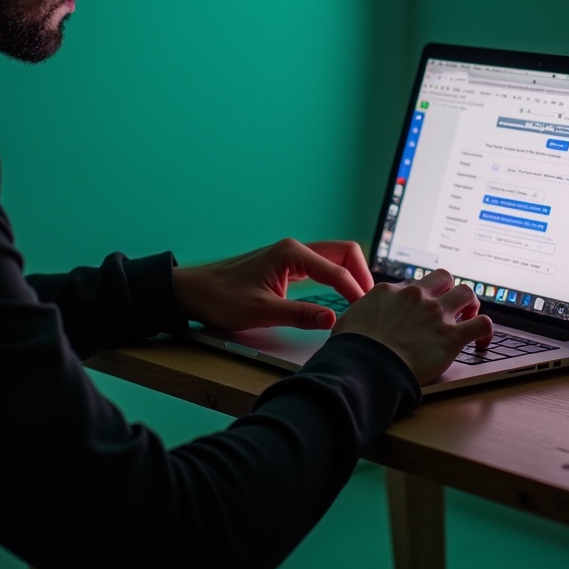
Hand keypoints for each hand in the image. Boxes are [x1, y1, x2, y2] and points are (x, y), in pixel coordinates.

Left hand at [172, 238, 373, 330]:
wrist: (196, 292)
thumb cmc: (223, 298)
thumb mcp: (262, 312)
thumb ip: (300, 315)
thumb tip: (334, 320)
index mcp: (291, 253)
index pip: (337, 270)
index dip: (355, 292)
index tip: (366, 313)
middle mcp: (295, 249)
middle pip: (344, 253)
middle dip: (361, 275)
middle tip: (371, 304)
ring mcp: (292, 256)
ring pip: (335, 258)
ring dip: (352, 275)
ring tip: (362, 303)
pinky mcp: (288, 266)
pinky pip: (323, 267)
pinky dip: (339, 278)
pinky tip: (343, 297)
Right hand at [331, 268, 492, 384]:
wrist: (366, 365)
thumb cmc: (353, 347)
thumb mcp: (349, 320)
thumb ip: (360, 314)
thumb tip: (357, 320)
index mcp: (392, 290)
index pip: (414, 284)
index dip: (420, 296)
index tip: (420, 309)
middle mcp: (417, 296)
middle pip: (445, 277)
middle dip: (449, 289)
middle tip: (449, 307)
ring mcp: (436, 314)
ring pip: (467, 292)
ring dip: (470, 304)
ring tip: (468, 317)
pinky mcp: (452, 336)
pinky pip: (482, 324)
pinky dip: (486, 331)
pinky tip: (482, 341)